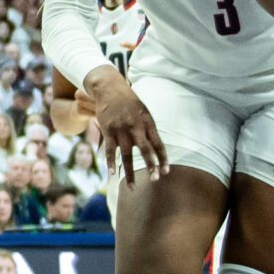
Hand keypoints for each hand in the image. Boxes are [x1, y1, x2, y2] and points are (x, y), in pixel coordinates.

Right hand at [83, 69, 163, 183]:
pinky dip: (111, 162)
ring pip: (126, 155)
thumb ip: (148, 129)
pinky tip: (112, 173)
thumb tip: (155, 149)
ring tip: (132, 187)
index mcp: (147, 121)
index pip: (158, 143)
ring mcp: (121, 129)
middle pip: (145, 150)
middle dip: (150, 166)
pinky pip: (110, 150)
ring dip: (129, 172)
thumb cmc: (128, 101)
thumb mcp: (143, 111)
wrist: (109, 87)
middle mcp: (135, 126)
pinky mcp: (108, 130)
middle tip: (154, 180)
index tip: (166, 171)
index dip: (163, 158)